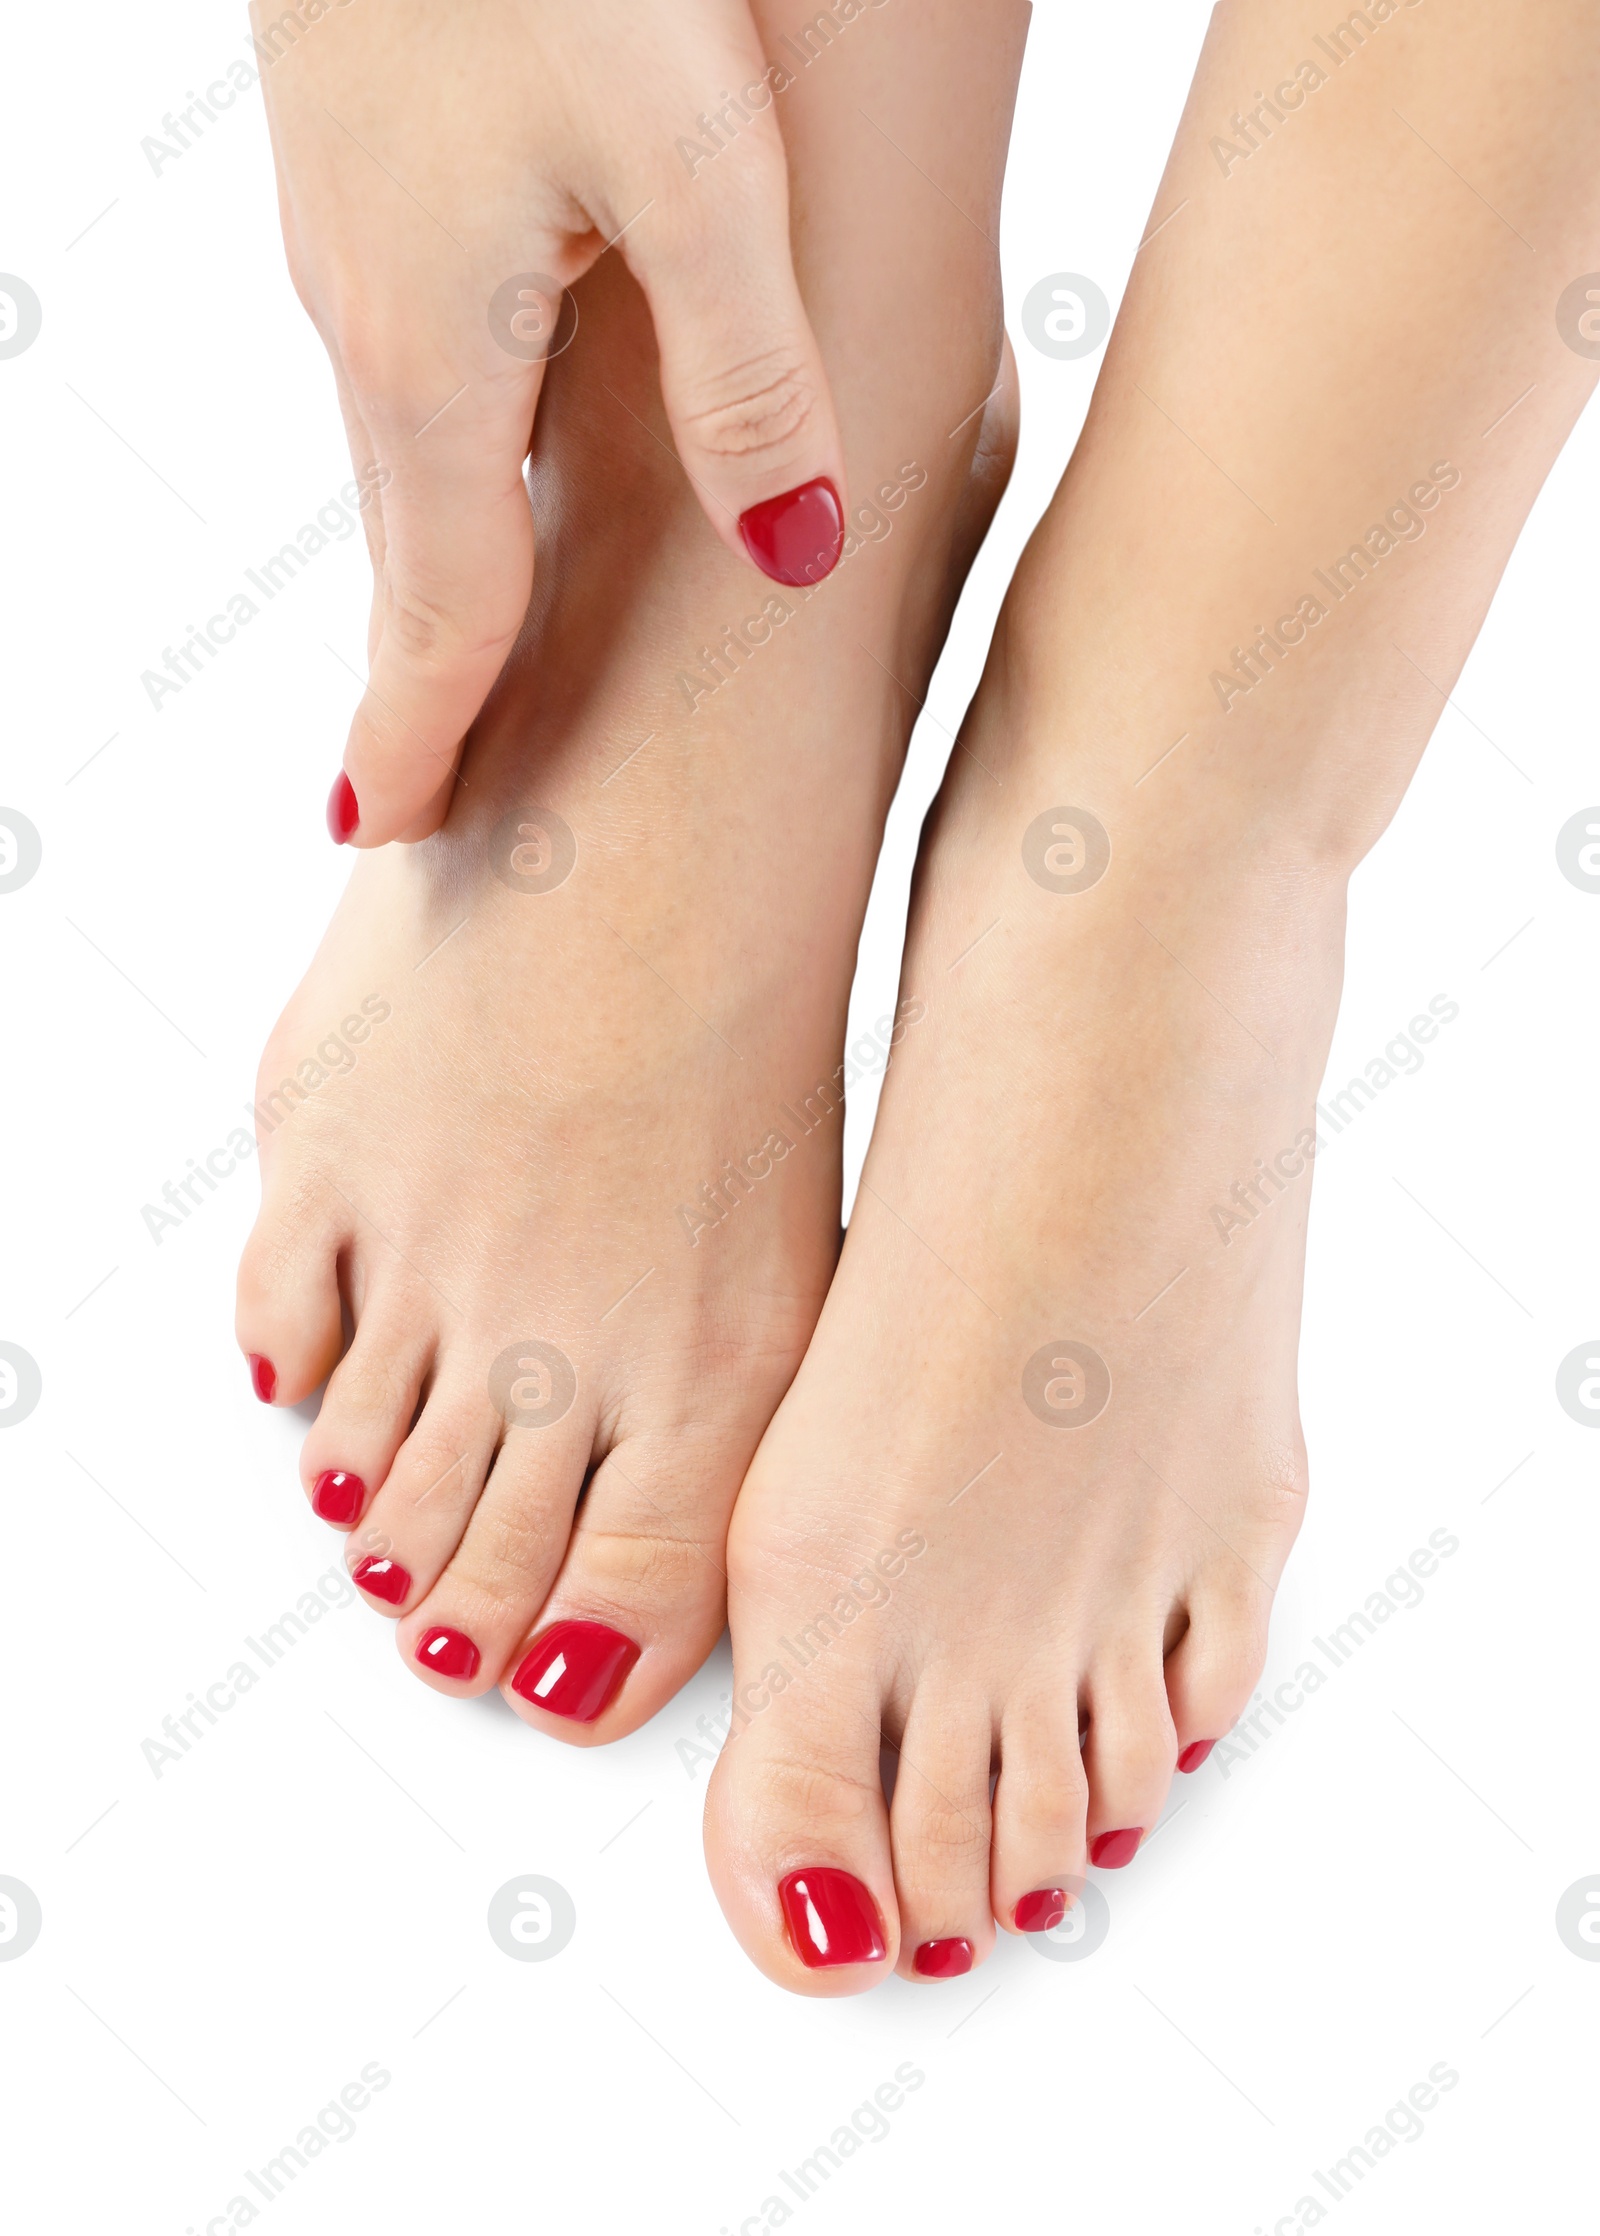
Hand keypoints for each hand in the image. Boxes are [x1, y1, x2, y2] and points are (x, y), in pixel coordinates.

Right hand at [253, 0, 846, 843]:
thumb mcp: (694, 159)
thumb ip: (748, 370)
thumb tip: (793, 556)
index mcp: (436, 359)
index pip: (434, 613)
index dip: (418, 740)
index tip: (395, 841)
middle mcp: (367, 322)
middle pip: (406, 554)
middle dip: (416, 681)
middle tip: (418, 792)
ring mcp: (353, 241)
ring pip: (402, 460)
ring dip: (425, 574)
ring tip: (458, 666)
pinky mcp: (370, 164)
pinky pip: (407, 369)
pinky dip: (434, 459)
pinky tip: (474, 456)